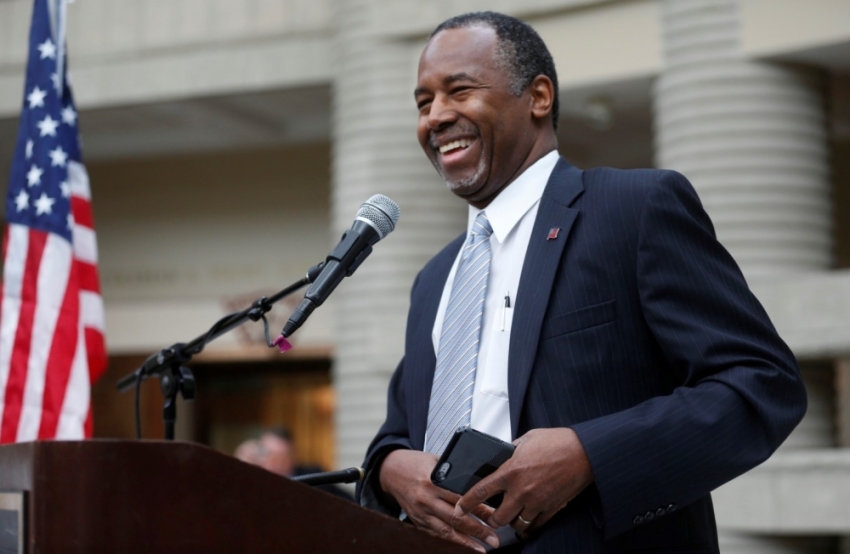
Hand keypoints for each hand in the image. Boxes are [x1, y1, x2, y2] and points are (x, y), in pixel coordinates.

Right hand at [379, 449, 499, 551]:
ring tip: (481, 549)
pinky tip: (462, 547)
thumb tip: (480, 482)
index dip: (479, 509)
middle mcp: (427, 500)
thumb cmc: (415, 463)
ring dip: (465, 542)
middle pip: (456, 519)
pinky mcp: (417, 521)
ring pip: (446, 531)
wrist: (390, 471)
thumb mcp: (436, 461)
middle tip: (494, 540)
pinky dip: (450, 542)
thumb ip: (454, 472)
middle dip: (477, 531)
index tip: (495, 516)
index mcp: (433, 482)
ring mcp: (421, 513)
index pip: (461, 498)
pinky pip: (436, 535)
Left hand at [453, 428, 593, 534]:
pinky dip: (531, 524)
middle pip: (498, 518)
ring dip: (512, 521)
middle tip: (491, 515)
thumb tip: (501, 455)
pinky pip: (536, 526)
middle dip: (492, 519)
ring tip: (512, 514)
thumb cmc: (557, 442)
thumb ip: (511, 450)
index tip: (460, 509)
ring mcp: (537, 502)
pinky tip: (529, 518)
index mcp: (511, 471)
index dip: (466, 503)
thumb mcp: (527, 439)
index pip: (480, 491)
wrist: (585, 452)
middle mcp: (521, 490)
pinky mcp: (551, 509)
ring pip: (517, 524)